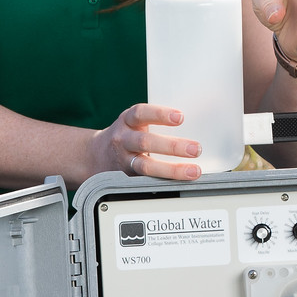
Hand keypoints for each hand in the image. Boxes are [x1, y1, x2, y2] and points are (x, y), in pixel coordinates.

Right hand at [89, 102, 204, 181]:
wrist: (96, 154)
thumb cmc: (127, 134)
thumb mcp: (136, 121)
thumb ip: (158, 120)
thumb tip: (200, 118)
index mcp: (128, 121)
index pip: (141, 113)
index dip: (160, 115)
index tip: (180, 118)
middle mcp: (124, 139)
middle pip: (145, 142)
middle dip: (172, 146)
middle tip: (195, 149)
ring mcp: (124, 160)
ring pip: (145, 166)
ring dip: (172, 170)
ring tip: (193, 171)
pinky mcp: (128, 177)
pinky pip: (146, 181)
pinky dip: (164, 182)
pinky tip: (180, 183)